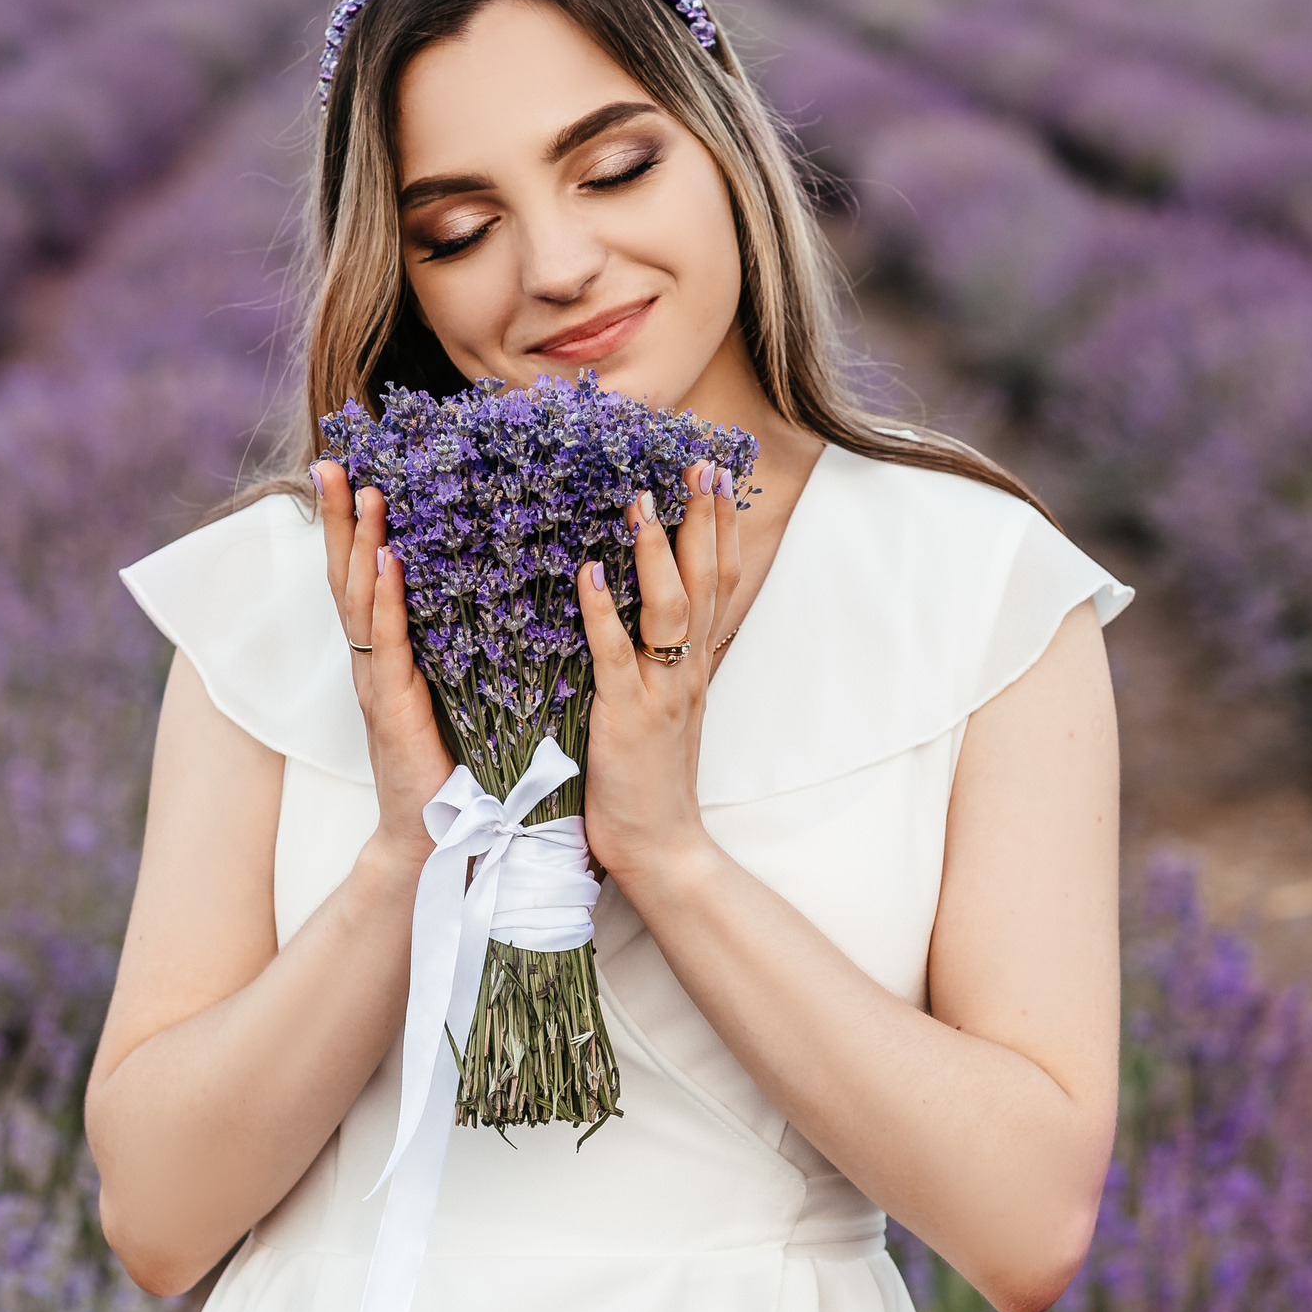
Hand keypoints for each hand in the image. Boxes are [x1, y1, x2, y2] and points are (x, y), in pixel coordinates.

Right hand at [312, 462, 454, 875]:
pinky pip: (388, 644)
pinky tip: (387, 561)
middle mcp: (373, 661)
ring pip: (361, 600)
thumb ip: (467, 640)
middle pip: (347, 575)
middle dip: (338, 518)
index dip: (354, 526)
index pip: (365, 576)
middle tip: (333, 462)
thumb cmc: (460, 762)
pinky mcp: (393, 709)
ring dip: (359, 543)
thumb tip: (500, 584)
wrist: (443, 836)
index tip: (353, 470)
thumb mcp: (464, 686)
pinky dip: (387, 601)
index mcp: (388, 654)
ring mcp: (377, 684)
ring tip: (363, 492)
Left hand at [575, 460, 742, 882]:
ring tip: (642, 499)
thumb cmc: (650, 781)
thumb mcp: (667, 709)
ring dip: (656, 550)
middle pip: (708, 580)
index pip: (721, 581)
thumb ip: (662, 661)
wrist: (662, 849)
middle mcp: (688, 671)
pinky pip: (614, 653)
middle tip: (699, 462)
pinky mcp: (626, 717)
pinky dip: (602, 609)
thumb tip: (641, 611)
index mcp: (697, 666)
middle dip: (704, 519)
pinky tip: (589, 569)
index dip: (721, 527)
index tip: (716, 477)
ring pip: (671, 607)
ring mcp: (660, 692)